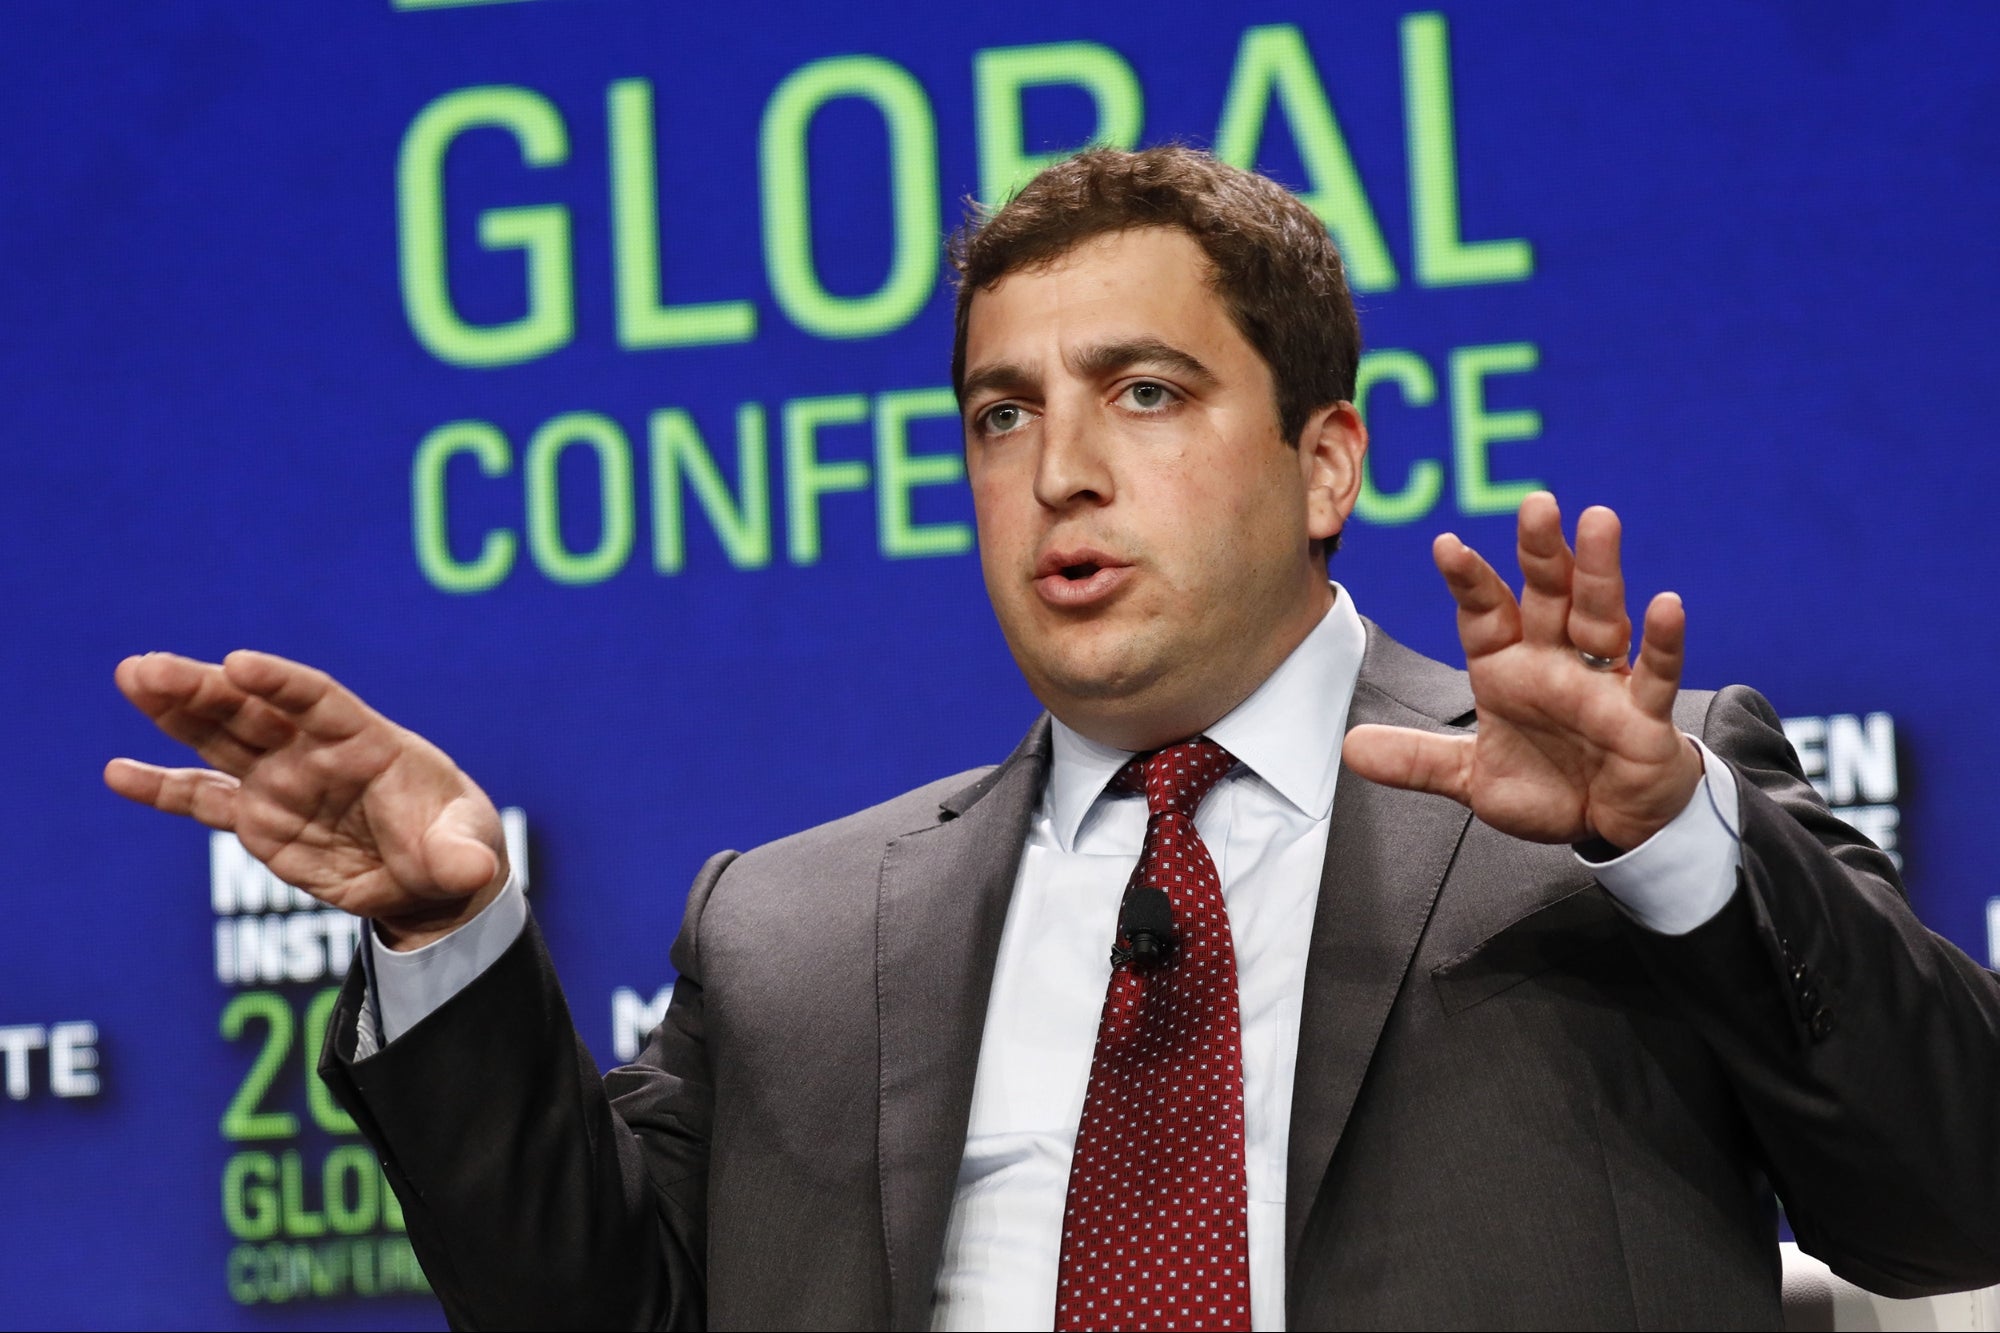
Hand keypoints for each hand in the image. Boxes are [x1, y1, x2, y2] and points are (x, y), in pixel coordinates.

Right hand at [105, 650, 507, 948]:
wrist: (431, 881)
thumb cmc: (456, 847)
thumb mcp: (468, 852)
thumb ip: (462, 857)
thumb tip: (475, 872)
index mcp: (368, 742)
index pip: (318, 701)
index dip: (279, 683)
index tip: (238, 664)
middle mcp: (315, 753)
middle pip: (253, 710)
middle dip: (203, 687)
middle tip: (146, 667)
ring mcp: (281, 783)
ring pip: (219, 740)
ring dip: (175, 712)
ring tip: (131, 679)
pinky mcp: (258, 820)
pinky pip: (204, 801)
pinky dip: (163, 788)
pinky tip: (118, 772)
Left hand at [1343, 492, 1702, 850]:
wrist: (1611, 825)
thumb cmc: (1551, 785)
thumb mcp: (1472, 779)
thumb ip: (1418, 761)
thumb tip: (1351, 748)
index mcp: (1510, 668)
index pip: (1485, 613)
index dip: (1468, 581)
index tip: (1445, 545)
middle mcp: (1555, 663)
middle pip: (1548, 596)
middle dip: (1541, 551)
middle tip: (1535, 503)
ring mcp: (1602, 683)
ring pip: (1600, 617)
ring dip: (1599, 572)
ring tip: (1598, 521)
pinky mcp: (1644, 716)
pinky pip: (1655, 674)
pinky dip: (1662, 641)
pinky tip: (1666, 604)